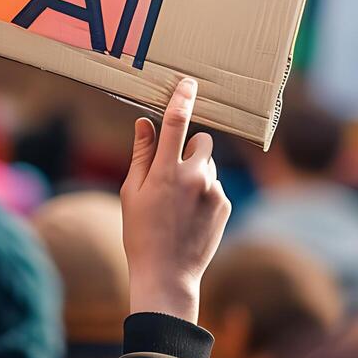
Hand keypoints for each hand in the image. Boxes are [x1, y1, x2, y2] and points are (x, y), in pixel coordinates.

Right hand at [121, 78, 231, 323]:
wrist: (168, 274)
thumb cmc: (140, 233)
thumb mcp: (132, 193)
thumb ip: (142, 155)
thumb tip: (144, 123)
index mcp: (166, 172)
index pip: (176, 123)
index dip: (182, 99)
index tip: (188, 83)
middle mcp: (194, 177)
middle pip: (202, 141)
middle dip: (191, 147)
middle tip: (173, 171)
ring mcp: (213, 191)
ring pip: (208, 166)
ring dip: (196, 173)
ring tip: (178, 204)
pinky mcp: (225, 204)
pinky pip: (215, 185)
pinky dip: (204, 193)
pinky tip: (190, 216)